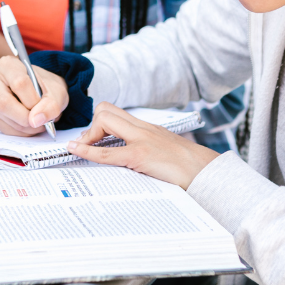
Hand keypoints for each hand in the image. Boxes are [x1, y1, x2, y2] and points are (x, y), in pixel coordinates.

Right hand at [0, 55, 67, 135]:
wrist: (42, 92)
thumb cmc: (46, 87)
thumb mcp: (56, 92)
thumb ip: (51, 106)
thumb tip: (35, 120)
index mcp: (8, 65)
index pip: (18, 83)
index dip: (33, 100)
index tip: (44, 106)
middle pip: (4, 102)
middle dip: (25, 117)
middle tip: (41, 122)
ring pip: (3, 117)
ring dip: (26, 126)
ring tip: (39, 122)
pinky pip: (3, 127)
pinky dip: (20, 131)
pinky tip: (30, 125)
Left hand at [67, 102, 219, 187]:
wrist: (208, 174)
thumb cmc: (189, 168)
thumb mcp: (166, 153)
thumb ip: (148, 150)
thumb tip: (129, 161)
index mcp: (148, 128)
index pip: (115, 112)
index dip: (98, 123)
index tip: (92, 140)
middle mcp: (143, 129)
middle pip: (105, 110)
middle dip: (91, 127)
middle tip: (89, 146)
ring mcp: (141, 141)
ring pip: (103, 121)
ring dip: (88, 136)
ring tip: (83, 150)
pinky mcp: (140, 156)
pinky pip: (107, 152)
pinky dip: (88, 151)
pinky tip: (76, 151)